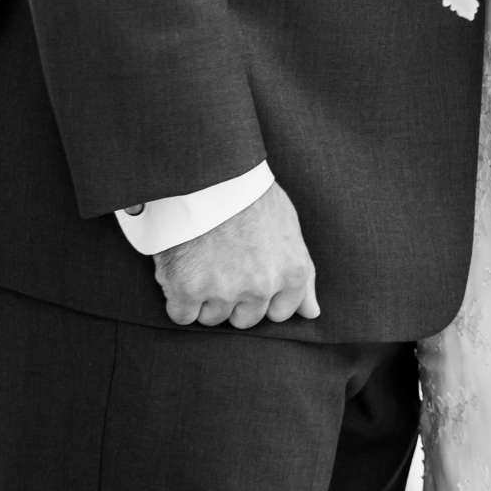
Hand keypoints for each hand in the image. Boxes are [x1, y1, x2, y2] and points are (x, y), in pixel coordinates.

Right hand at [153, 180, 319, 329]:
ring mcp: (224, 290)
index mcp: (291, 271)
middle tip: (221, 264)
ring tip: (202, 259)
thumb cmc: (249, 195)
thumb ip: (303, 277)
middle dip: (233, 298)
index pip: (280, 312)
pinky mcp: (187, 289)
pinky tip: (182, 270)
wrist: (209, 171)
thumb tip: (312, 313)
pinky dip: (178, 299)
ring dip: (204, 298)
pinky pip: (182, 315)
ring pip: (212, 318)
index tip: (248, 275)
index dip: (262, 296)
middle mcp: (261, 286)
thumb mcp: (288, 229)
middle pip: (245, 319)